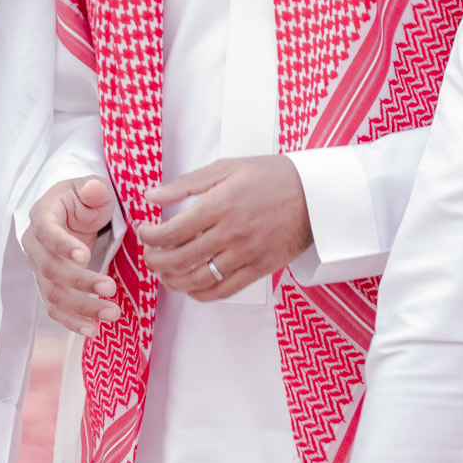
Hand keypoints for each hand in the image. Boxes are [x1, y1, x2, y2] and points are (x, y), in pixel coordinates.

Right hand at [22, 175, 120, 336]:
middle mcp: (35, 245)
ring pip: (53, 294)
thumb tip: (94, 189)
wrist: (72, 212)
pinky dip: (72, 321)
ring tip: (111, 314)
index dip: (63, 244)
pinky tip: (92, 330)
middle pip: (50, 269)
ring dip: (81, 307)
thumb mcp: (91, 187)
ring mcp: (39, 268)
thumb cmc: (82, 198)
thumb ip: (93, 189)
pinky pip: (55, 308)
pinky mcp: (50, 286)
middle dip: (80, 282)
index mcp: (43, 216)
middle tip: (111, 288)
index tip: (85, 255)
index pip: (47, 232)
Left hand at [135, 156, 312, 300]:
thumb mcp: (228, 168)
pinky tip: (191, 286)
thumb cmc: (273, 177)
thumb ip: (187, 184)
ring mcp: (245, 255)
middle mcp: (230, 234)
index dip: (150, 237)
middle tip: (149, 255)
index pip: (171, 231)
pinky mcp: (259, 269)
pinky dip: (201, 294)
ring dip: (173, 280)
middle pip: (179, 259)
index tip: (146, 233)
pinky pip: (223, 291)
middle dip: (154, 261)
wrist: (316, 195)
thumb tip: (152, 196)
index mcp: (219, 206)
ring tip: (165, 272)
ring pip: (197, 280)